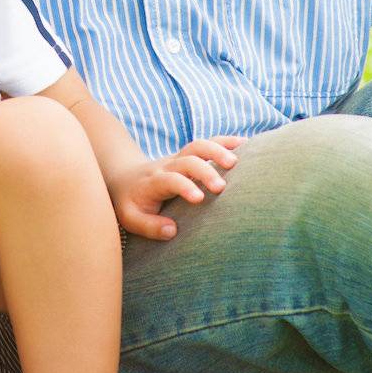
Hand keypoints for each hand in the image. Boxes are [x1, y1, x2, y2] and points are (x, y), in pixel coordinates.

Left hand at [109, 136, 243, 239]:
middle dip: (204, 170)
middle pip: (186, 159)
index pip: (169, 179)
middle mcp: (167, 166)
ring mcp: (178, 159)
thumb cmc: (131, 203)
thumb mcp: (130, 218)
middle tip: (221, 187)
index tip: (199, 198)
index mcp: (153, 182)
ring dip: (217, 150)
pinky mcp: (189, 156)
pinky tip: (246, 144)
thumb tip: (172, 231)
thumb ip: (149, 226)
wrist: (126, 177)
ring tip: (236, 162)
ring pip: (197, 146)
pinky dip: (225, 142)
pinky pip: (207, 144)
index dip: (184, 186)